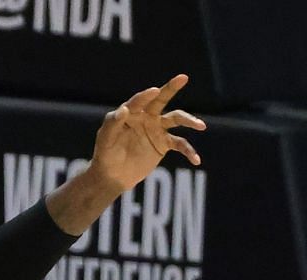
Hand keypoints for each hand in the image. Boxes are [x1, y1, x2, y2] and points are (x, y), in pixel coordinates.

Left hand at [88, 74, 203, 192]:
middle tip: (183, 77)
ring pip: (176, 119)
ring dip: (189, 121)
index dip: (146, 96)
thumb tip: (124, 109)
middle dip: (172, 88)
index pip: (139, 101)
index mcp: (131, 113)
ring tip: (200, 126)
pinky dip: (189, 151)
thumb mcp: (105, 140)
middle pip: (162, 99)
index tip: (154, 90)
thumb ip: (112, 124)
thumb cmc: (105, 154)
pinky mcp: (164, 144)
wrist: (112, 175)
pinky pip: (180, 144)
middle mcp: (146, 116)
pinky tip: (196, 159)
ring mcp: (157, 129)